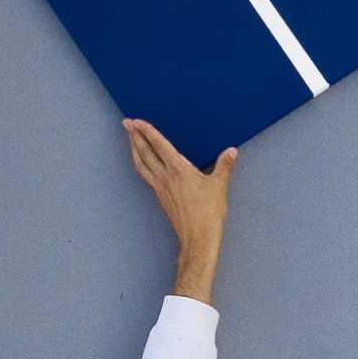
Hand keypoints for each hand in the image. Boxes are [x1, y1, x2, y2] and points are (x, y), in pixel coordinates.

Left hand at [124, 119, 236, 304]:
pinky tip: (142, 163)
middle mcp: (165, 177)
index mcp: (179, 170)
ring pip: (141, 164)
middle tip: (126, 123)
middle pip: (145, 152)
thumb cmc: (208, 214)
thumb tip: (231, 152)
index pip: (160, 145)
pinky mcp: (161, 197)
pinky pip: (146, 175)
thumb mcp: (219, 186)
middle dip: (134, 136)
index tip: (137, 121)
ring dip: (134, 149)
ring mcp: (160, 188)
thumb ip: (224, 166)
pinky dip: (141, 164)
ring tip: (130, 139)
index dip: (147, 131)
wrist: (197, 238)